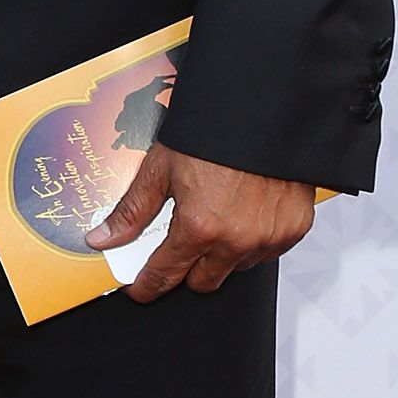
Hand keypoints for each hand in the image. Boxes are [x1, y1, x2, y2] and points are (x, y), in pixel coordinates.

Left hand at [85, 143, 314, 302]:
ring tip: (218, 215)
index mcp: (199, 227)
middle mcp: (237, 240)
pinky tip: (245, 212)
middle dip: (187, 269)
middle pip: (203, 282)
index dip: (147, 287)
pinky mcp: (294, 229)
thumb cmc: (214, 131)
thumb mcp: (161, 167)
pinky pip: (268, 252)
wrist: (266, 108)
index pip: (165, 276)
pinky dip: (254, 240)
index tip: (140, 288)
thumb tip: (103, 238)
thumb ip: (133, 210)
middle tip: (180, 241)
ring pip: (236, 268)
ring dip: (222, 254)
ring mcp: (268, 238)